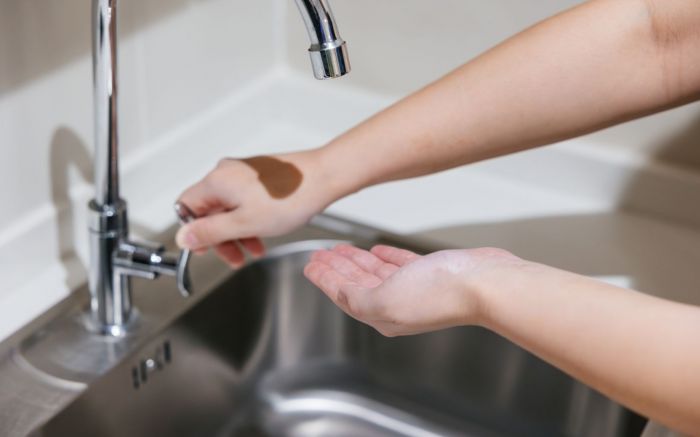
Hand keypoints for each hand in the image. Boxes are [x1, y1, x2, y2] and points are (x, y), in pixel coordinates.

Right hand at [176, 151, 337, 267]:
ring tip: (253, 251)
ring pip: (229, 208)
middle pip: (209, 209)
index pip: (186, 207)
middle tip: (233, 258)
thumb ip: (211, 232)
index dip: (192, 232)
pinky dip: (250, 220)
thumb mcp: (245, 224)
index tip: (205, 249)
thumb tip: (184, 237)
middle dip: (220, 237)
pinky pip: (245, 201)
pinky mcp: (260, 176)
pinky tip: (263, 234)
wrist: (324, 177)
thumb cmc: (290, 198)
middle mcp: (227, 173)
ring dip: (237, 233)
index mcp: (217, 181)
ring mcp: (245, 173)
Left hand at [303, 244, 521, 336]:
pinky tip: (377, 249)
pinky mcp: (432, 272)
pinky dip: (385, 256)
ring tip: (341, 249)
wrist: (484, 285)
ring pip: (375, 273)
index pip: (344, 296)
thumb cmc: (439, 295)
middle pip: (356, 284)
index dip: (324, 279)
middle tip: (320, 254)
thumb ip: (356, 297)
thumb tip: (338, 291)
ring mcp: (415, 288)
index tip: (310, 264)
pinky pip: (400, 263)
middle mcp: (396, 304)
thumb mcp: (385, 299)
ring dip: (356, 261)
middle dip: (336, 269)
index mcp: (382, 315)